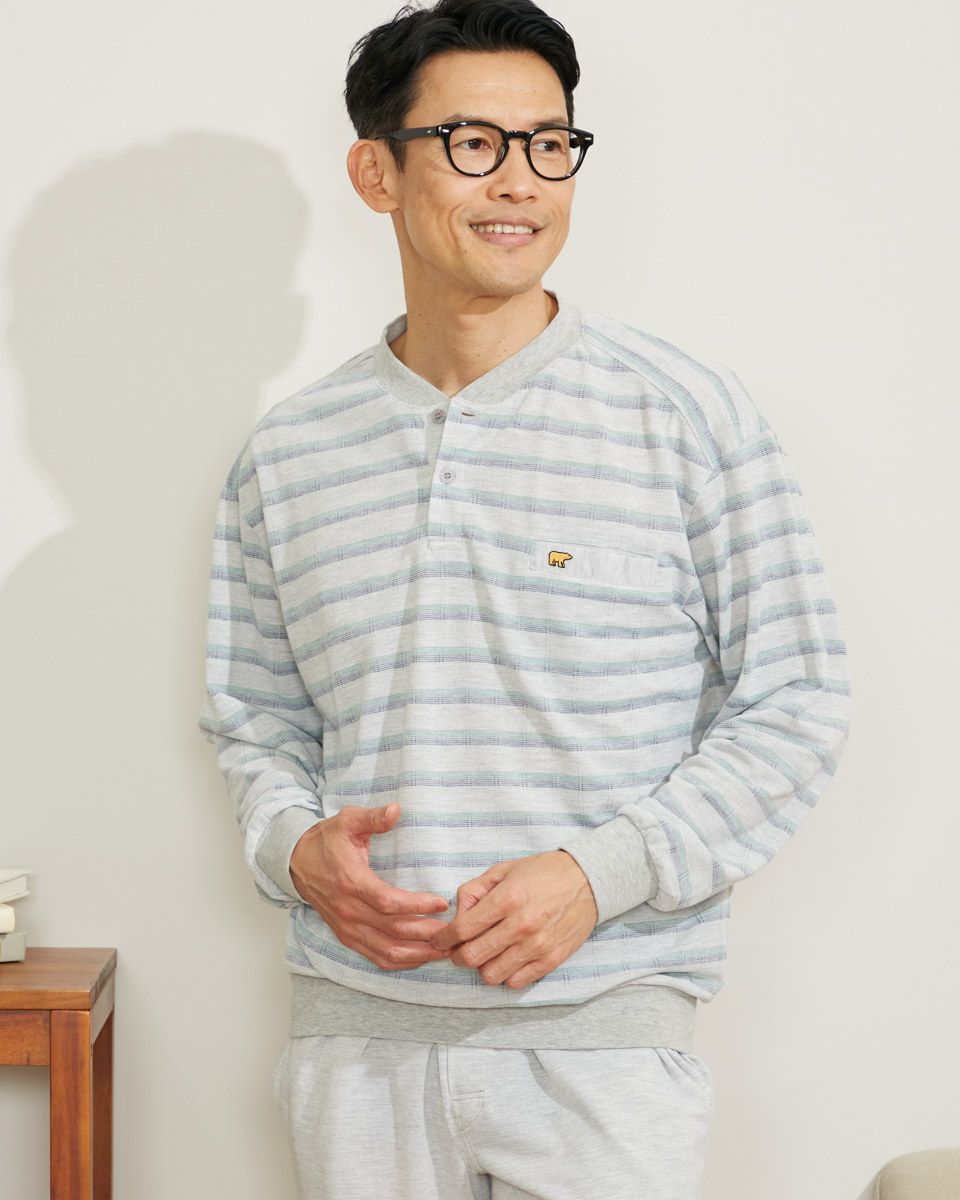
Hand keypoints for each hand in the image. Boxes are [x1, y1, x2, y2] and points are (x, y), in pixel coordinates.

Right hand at [289, 802, 451, 970]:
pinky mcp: (347, 937)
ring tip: (444, 949)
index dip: (416, 905)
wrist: (296, 862)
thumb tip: (396, 809)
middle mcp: (348, 910)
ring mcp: (347, 927)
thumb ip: (373, 817)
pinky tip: (421, 957)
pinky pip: (375, 957)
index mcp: (351, 882)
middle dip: (426, 933)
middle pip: (392, 930)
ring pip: (386, 950)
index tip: (441, 903)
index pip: (387, 902)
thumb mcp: (348, 821)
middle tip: (454, 931)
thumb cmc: (326, 841)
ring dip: (417, 954)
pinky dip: (400, 962)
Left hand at [429, 850, 598, 988]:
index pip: (463, 929)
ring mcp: (537, 946)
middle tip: (458, 950)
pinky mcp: (552, 960)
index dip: (444, 939)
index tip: (439, 940)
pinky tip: (507, 959)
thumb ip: (474, 890)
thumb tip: (456, 914)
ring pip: (491, 975)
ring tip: (486, 954)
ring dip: (482, 966)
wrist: (588, 880)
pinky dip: (505, 975)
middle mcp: (521, 925)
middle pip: (473, 957)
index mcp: (507, 898)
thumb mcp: (503, 869)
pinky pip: (516, 982)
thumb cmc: (542, 872)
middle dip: (458, 956)